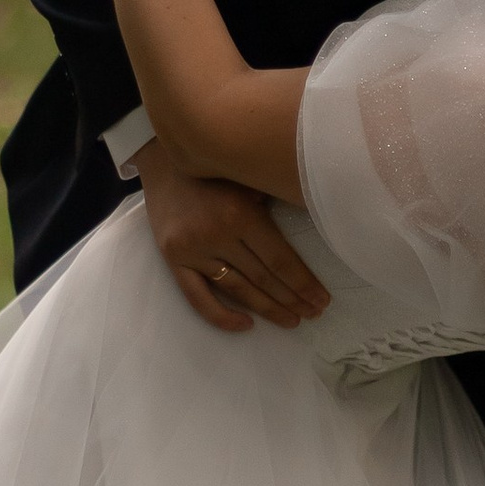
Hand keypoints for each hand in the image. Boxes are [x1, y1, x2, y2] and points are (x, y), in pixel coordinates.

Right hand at [133, 139, 329, 334]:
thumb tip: (313, 224)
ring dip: (267, 309)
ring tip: (291, 321)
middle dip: (292, 299)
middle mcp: (216, 235)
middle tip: (313, 314)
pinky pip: (198, 297)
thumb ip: (273, 205)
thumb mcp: (248, 178)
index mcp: (241, 214)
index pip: (279, 260)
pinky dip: (222, 316)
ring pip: (237, 290)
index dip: (303, 284)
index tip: (321, 300)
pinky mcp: (173, 260)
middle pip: (263, 278)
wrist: (163, 160)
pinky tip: (246, 325)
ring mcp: (192, 251)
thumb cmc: (215, 169)